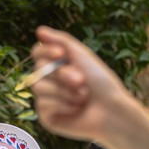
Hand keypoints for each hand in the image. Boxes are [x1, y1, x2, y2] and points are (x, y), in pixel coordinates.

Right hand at [30, 26, 135, 141]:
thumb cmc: (102, 84)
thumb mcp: (83, 56)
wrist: (112, 111)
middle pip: (37, 70)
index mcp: (57, 66)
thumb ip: (61, 41)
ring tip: (83, 97)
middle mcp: (49, 83)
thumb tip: (39, 30)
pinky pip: (43, 105)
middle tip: (82, 81)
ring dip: (64, 91)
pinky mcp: (47, 117)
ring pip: (39, 88)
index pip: (37, 53)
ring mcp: (46, 100)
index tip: (61, 54)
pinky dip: (62, 105)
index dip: (45, 52)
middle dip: (61, 74)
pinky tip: (76, 109)